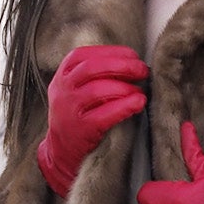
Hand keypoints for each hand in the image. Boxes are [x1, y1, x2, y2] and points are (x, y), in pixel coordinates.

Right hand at [36, 43, 147, 196]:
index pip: (86, 55)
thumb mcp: (76, 89)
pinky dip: (124, 107)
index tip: (133, 56)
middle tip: (142, 70)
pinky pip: (104, 115)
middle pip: (92, 68)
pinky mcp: (81, 129)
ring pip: (97, 90)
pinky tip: (138, 103)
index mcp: (63, 74)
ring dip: (124, 88)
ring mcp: (69, 109)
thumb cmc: (77, 115)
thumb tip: (131, 62)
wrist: (61, 151)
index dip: (112, 53)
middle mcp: (63, 89)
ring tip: (140, 91)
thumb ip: (95, 74)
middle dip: (121, 66)